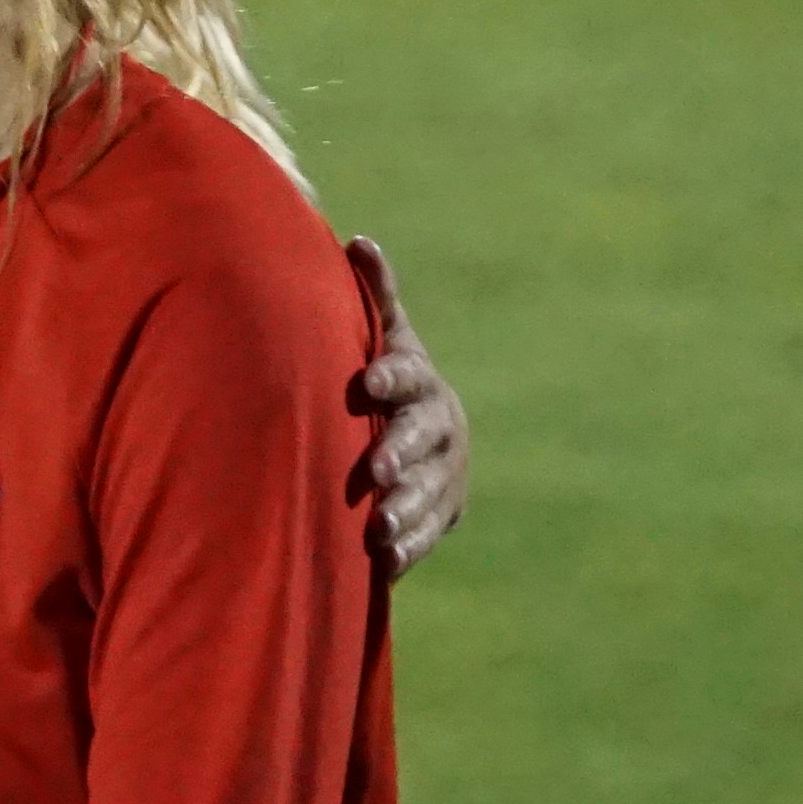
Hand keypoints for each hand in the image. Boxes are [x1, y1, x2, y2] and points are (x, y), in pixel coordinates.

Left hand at [347, 237, 470, 580]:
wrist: (416, 433)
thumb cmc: (385, 374)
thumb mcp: (383, 335)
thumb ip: (374, 295)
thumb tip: (359, 241)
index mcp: (418, 379)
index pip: (408, 373)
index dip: (390, 376)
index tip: (366, 383)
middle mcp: (438, 424)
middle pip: (423, 438)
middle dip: (401, 453)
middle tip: (375, 471)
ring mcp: (443, 471)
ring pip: (429, 491)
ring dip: (405, 509)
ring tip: (376, 527)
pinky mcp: (440, 513)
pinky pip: (426, 533)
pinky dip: (407, 548)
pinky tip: (385, 562)